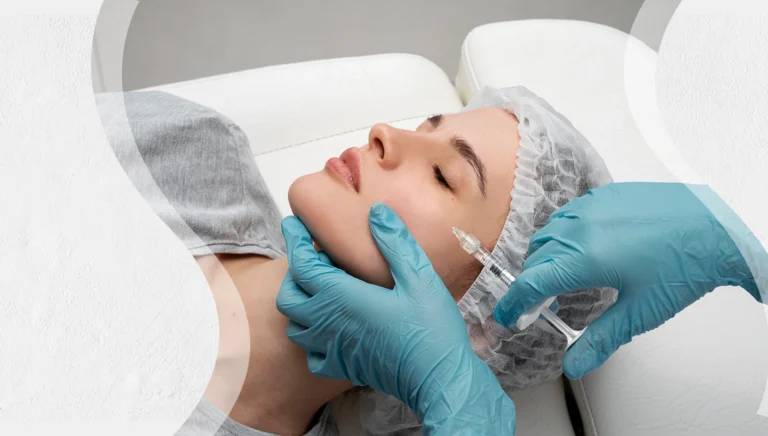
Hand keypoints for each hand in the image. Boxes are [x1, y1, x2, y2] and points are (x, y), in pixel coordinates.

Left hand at [277, 203, 514, 434]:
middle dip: (295, 272)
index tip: (293, 222)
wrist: (439, 379)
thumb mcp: (419, 276)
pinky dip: (311, 338)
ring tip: (322, 289)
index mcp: (343, 297)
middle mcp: (329, 323)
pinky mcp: (342, 367)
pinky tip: (332, 327)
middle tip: (315, 257)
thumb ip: (394, 243)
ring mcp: (333, 348)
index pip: (302, 265)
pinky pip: (311, 354)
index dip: (294, 240)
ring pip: (295, 325)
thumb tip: (376, 212)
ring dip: (301, 303)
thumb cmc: (432, 328)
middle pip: (289, 295)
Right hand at [494, 183, 761, 378]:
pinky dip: (563, 234)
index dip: (513, 303)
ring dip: (546, 258)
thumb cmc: (684, 266)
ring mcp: (591, 207)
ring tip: (563, 277)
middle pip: (536, 259)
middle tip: (541, 305)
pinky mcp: (604, 195)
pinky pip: (568, 214)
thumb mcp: (639, 312)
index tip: (509, 315)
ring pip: (549, 233)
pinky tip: (582, 247)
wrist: (716, 228)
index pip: (531, 283)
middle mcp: (581, 228)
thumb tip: (574, 364)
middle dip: (532, 284)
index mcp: (584, 258)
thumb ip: (600, 340)